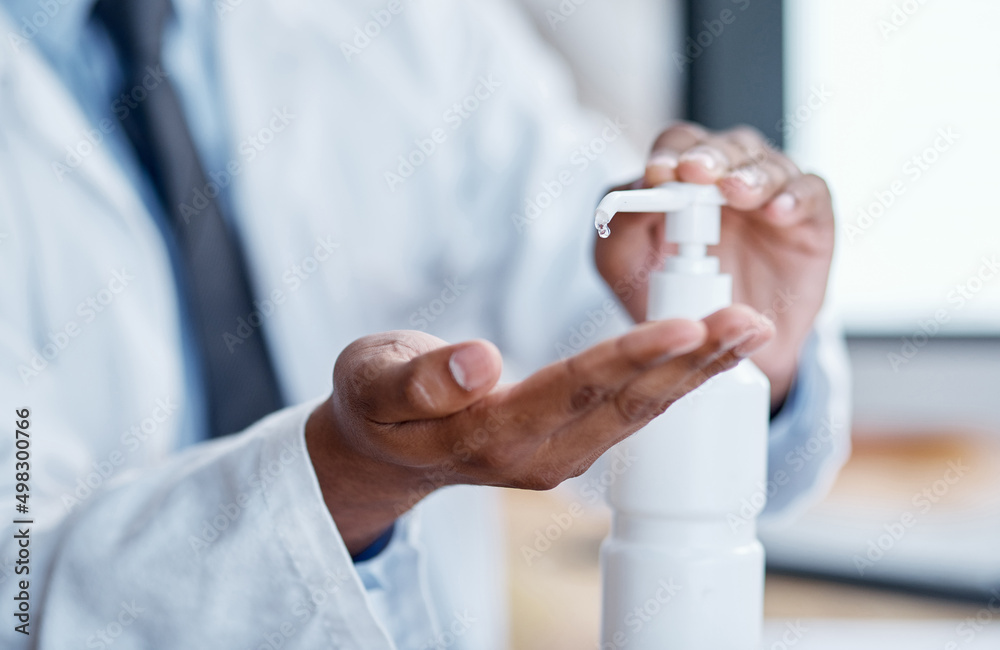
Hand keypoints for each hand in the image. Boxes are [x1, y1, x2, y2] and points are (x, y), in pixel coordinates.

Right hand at [306, 310, 772, 553]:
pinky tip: (708, 352)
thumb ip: (422, 379)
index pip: (573, 388)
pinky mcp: (570, 447)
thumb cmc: (374, 403)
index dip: (630, 356)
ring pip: (639, 411)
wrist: (383, 450)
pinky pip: (631, 413)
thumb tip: (480, 360)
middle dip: (692, 361)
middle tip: (751, 321)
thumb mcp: (373, 380)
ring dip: (697, 371)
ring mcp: (558, 457)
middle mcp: (536, 455)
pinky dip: (673, 379)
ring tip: (749, 330)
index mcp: (487, 433)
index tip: (686, 326)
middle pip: (626, 404)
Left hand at [594, 122, 834, 409]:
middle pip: (725, 147)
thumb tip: (637, 189)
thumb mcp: (625, 267)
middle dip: (710, 157)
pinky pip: (810, 193)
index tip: (658, 173)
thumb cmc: (669, 296)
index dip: (670, 152)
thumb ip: (620, 227)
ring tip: (737, 193)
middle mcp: (729, 178)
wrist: (721, 347)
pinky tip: (778, 212)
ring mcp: (771, 195)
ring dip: (751, 175)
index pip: (679, 144)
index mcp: (683, 180)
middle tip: (698, 172)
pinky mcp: (809, 218)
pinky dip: (795, 197)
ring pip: (768, 164)